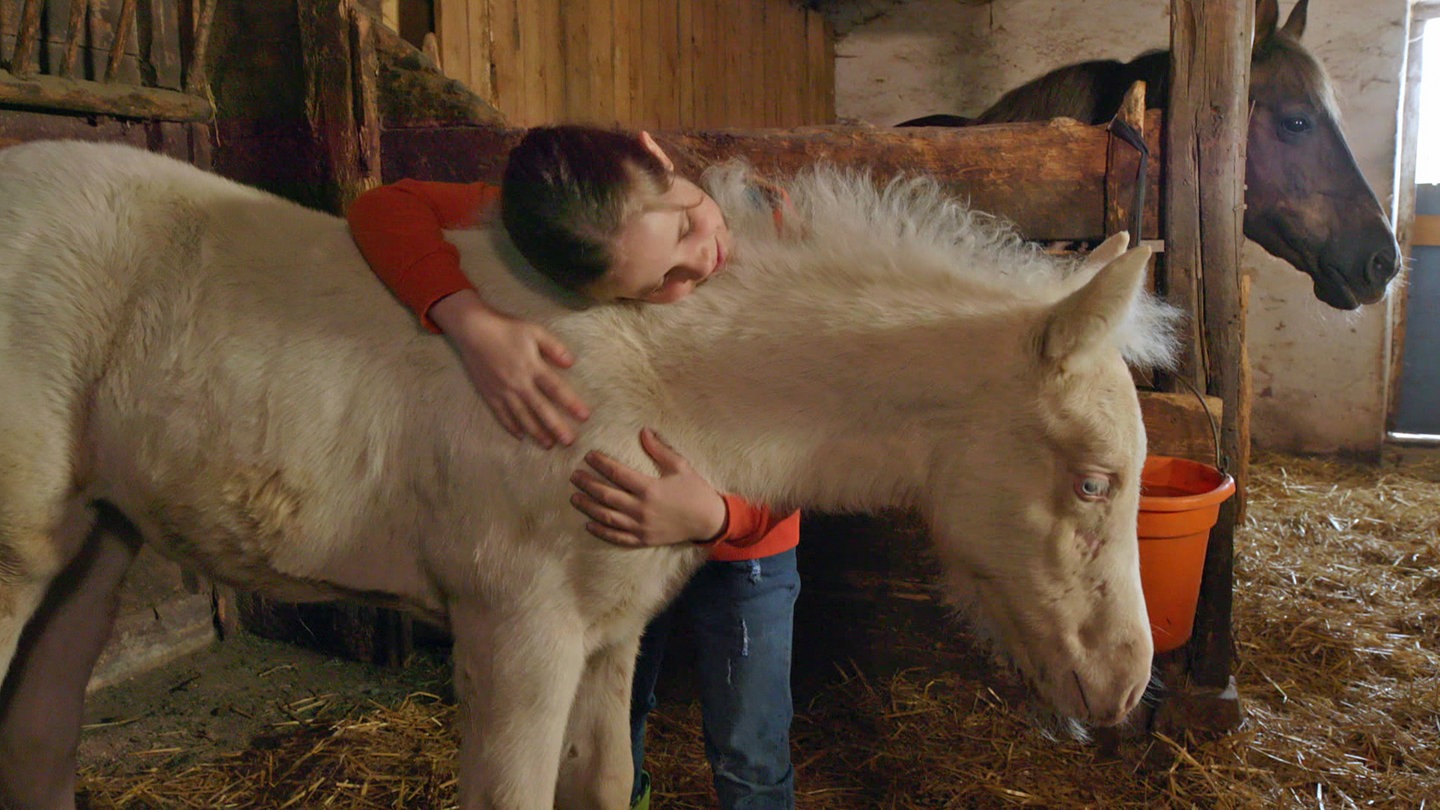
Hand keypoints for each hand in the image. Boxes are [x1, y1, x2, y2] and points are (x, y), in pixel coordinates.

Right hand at [431, 290, 589, 447]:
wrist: (473, 330)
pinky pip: (501, 415)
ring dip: (536, 432)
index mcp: (532, 367)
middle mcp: (518, 382)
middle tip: (569, 442)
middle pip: (541, 408)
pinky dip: (511, 427)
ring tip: (548, 445)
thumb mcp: (534, 331)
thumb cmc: (506, 328)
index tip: (585, 417)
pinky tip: (520, 436)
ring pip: (522, 416)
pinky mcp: (489, 394)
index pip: (556, 389)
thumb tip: (571, 363)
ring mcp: (503, 391)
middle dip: (556, 426)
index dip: (572, 403)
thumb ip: (554, 347)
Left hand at [570, 428, 727, 547]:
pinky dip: (601, 532)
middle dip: (588, 485)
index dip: (601, 464)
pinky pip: (617, 537)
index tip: (588, 456)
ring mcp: (641, 527)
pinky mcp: (643, 539)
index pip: (617, 473)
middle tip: (574, 476)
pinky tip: (589, 525)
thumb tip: (643, 431)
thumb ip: (659, 450)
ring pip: (607, 517)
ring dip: (588, 507)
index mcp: (650, 488)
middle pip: (606, 495)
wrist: (709, 520)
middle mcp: (642, 509)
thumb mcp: (680, 466)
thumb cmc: (696, 491)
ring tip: (574, 498)